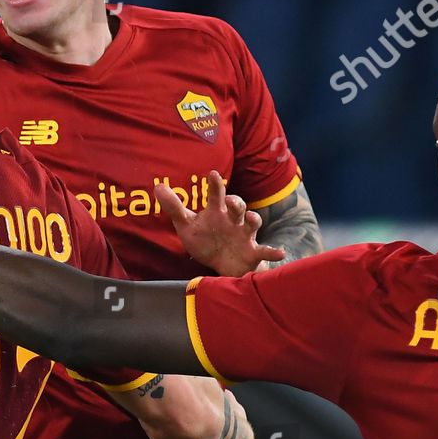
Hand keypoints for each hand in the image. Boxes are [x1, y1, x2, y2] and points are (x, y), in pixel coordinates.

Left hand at [155, 171, 283, 276]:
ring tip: (252, 219)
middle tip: (231, 202)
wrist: (222, 264)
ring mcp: (244, 235)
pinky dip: (273, 252)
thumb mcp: (187, 226)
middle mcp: (233, 220)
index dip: (215, 185)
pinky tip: (280, 253)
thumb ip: (174, 207)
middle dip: (237, 203)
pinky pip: (265, 251)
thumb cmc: (206, 241)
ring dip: (254, 220)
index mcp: (217, 212)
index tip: (213, 174)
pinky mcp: (253, 252)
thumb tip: (157, 186)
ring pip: (253, 223)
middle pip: (238, 206)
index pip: (216, 196)